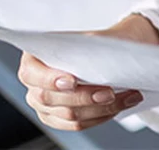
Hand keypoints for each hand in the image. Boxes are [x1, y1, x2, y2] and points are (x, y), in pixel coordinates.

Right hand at [17, 15, 158, 131]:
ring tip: (126, 97)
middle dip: (83, 97)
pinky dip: (100, 116)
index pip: (31, 73)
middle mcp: (34, 81)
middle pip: (50, 99)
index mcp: (34, 56)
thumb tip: (95, 50)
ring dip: (100, 108)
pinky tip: (118, 106)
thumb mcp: (98, 34)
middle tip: (109, 92)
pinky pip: (77, 124)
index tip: (73, 81)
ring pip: (68, 115)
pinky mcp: (58, 116)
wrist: (114, 48)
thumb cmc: (102, 36)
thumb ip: (92, 43)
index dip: (50, 79)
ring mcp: (44, 102)